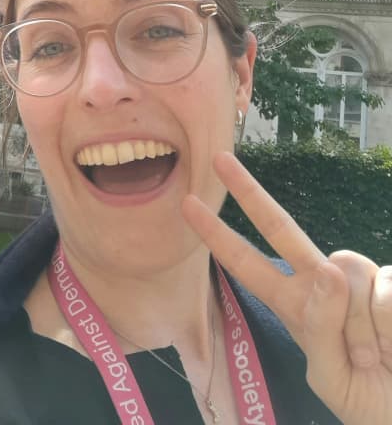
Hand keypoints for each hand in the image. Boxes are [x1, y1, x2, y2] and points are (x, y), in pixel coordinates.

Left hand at [182, 152, 391, 424]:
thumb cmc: (367, 399)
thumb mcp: (331, 377)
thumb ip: (321, 328)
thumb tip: (327, 270)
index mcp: (293, 305)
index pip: (247, 263)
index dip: (217, 235)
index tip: (187, 204)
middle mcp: (320, 282)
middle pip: (280, 226)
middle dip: (248, 192)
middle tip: (219, 159)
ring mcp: (358, 279)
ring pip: (346, 270)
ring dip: (361, 325)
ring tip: (375, 356)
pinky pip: (386, 289)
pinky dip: (389, 325)